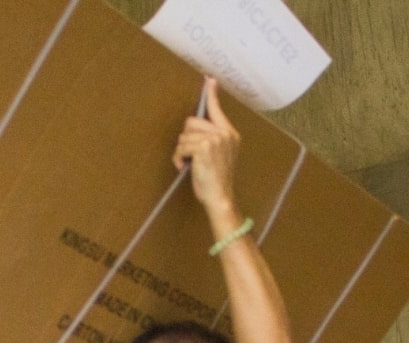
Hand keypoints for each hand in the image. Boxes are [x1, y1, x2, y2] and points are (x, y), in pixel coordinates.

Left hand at [175, 78, 240, 224]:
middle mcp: (224, 133)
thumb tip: (192, 128)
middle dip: (186, 139)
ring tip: (190, 164)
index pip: (217, 110)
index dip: (211, 95)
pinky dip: (179, 159)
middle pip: (191, 122)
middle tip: (191, 156)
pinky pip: (181, 147)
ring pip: (184, 136)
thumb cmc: (217, 180)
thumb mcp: (219, 156)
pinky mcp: (204, 147)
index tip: (209, 80)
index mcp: (230, 134)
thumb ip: (212, 139)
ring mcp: (215, 139)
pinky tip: (184, 168)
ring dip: (182, 151)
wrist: (220, 197)